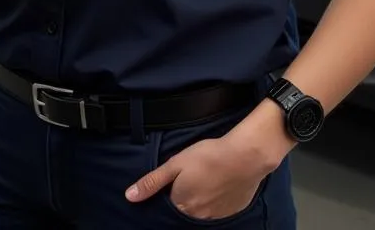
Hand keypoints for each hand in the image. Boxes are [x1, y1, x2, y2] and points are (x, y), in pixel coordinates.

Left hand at [124, 133, 270, 220]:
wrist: (244, 157)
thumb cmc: (207, 157)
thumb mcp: (175, 164)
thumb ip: (152, 182)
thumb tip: (129, 197)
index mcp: (182, 205)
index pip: (167, 208)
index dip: (167, 195)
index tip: (171, 184)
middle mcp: (198, 217)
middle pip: (183, 212)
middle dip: (182, 200)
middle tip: (189, 180)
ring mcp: (216, 217)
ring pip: (200, 213)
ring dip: (199, 201)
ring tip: (203, 182)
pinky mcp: (231, 212)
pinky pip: (217, 212)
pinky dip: (214, 202)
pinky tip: (217, 186)